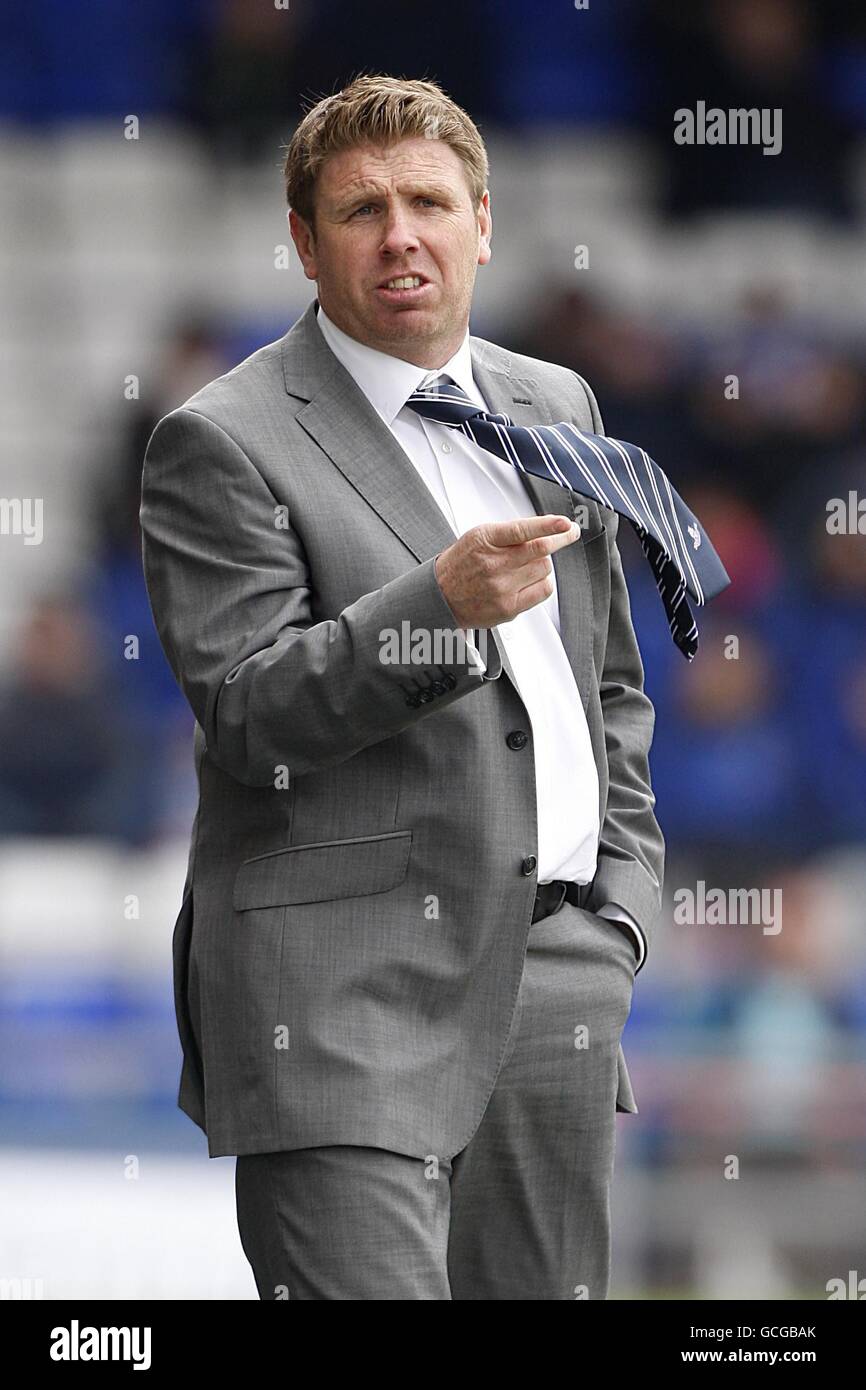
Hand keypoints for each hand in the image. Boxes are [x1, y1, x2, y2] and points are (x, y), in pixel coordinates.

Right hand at [434, 514, 581, 628]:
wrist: (441, 596)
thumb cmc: (462, 564)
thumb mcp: (478, 537)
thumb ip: (509, 533)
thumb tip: (544, 529)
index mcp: (485, 540)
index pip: (522, 531)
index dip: (547, 526)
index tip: (564, 523)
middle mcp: (493, 564)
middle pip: (540, 550)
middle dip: (560, 539)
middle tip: (568, 533)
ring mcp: (501, 588)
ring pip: (544, 568)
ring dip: (542, 562)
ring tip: (526, 564)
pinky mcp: (508, 607)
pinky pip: (543, 590)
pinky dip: (542, 582)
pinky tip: (529, 579)